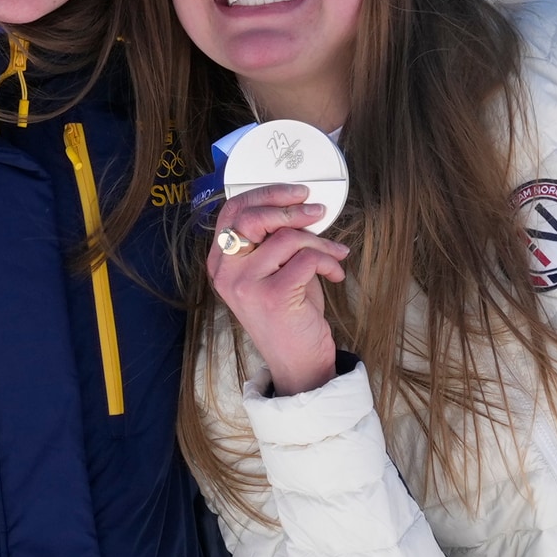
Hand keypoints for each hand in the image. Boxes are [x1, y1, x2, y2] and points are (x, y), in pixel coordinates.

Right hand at [209, 184, 349, 395]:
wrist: (298, 362)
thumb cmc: (289, 314)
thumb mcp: (274, 271)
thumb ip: (274, 240)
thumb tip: (299, 207)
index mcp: (221, 263)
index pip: (233, 211)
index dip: (266, 194)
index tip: (296, 193)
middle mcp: (226, 272)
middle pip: (252, 217)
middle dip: (291, 209)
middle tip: (318, 211)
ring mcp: (246, 285)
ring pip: (287, 238)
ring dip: (320, 242)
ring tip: (334, 255)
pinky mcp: (273, 296)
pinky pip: (307, 259)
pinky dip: (328, 261)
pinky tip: (335, 274)